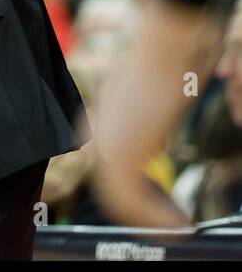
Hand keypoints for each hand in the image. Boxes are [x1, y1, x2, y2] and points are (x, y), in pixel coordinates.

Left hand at [91, 0, 220, 227]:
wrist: (164, 45)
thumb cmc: (169, 63)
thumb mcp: (152, 98)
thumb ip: (144, 121)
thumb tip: (160, 137)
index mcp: (99, 120)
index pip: (107, 166)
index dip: (130, 192)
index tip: (155, 205)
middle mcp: (95, 133)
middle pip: (110, 186)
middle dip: (140, 209)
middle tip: (171, 222)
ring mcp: (103, 143)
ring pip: (117, 196)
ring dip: (148, 216)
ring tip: (176, 226)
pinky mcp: (118, 152)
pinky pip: (128, 197)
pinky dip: (152, 214)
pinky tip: (176, 221)